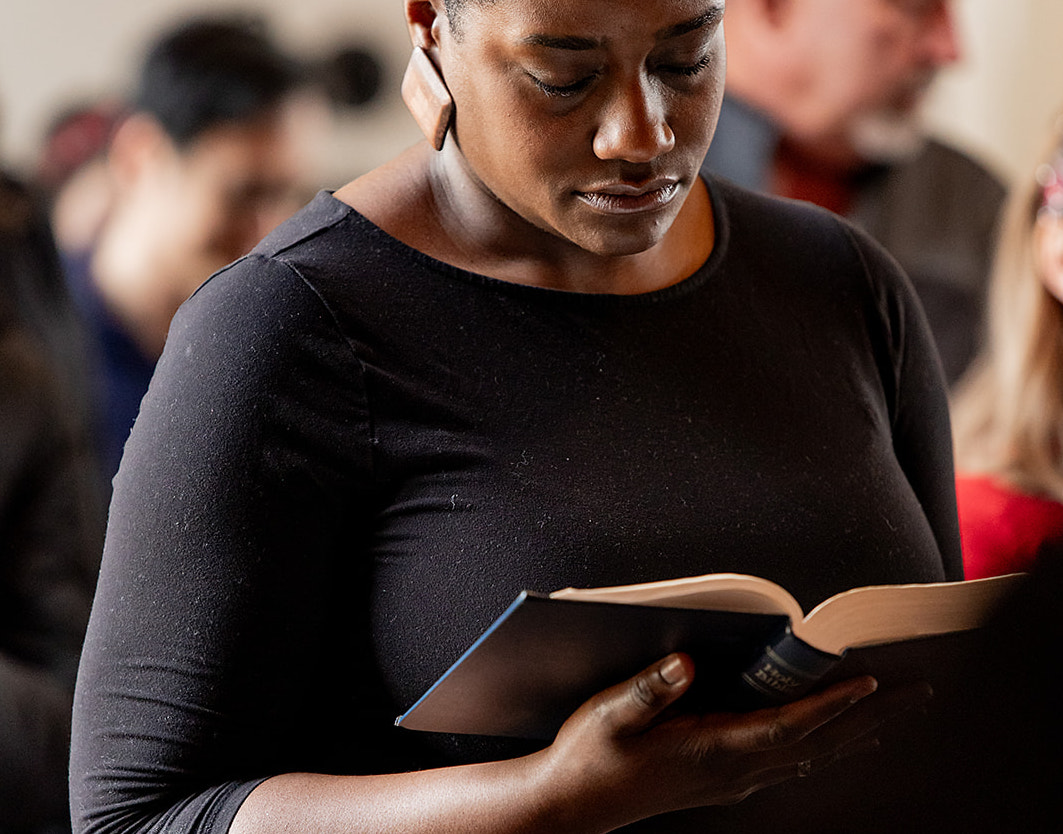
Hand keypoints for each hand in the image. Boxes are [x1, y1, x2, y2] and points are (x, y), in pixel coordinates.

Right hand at [537, 653, 930, 830]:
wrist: (572, 806)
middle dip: (867, 721)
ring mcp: (730, 781)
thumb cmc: (590, 757)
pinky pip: (788, 763)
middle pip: (816, 744)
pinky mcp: (722, 781)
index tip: (870, 683)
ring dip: (853, 736)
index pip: (786, 725)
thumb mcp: (610, 716)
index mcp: (712, 749)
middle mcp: (732, 770)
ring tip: (890, 718)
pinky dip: (822, 747)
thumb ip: (649, 689)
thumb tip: (688, 662)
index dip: (829, 705)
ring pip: (808, 757)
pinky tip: (830, 743)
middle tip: (915, 698)